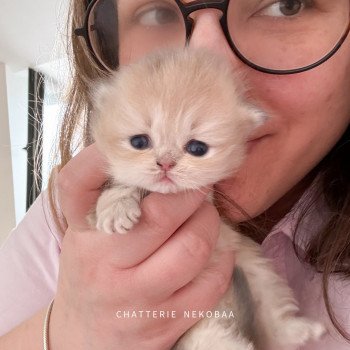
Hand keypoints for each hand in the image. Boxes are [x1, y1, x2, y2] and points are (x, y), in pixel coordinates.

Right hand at [50, 144, 234, 349]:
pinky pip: (210, 286)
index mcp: (83, 234)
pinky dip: (221, 260)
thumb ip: (109, 198)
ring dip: (210, 223)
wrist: (83, 338)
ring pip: (193, 247)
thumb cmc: (91, 274)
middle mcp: (102, 266)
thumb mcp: (87, 235)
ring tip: (205, 218)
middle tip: (195, 190)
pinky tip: (214, 251)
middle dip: (190, 194)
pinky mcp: (162, 326)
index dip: (104, 158)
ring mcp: (134, 300)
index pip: (79, 183)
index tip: (143, 151)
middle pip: (162, 213)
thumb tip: (153, 161)